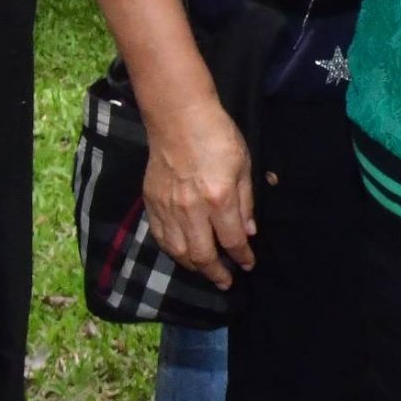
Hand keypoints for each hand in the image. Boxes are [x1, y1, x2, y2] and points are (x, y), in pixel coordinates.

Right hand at [141, 96, 254, 291]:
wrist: (178, 119)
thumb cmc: (218, 136)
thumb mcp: (244, 165)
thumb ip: (246, 203)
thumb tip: (249, 232)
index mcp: (219, 198)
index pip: (232, 241)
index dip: (242, 257)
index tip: (248, 264)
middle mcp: (192, 210)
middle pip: (203, 255)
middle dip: (217, 273)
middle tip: (226, 281)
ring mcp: (168, 208)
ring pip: (179, 252)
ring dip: (194, 267)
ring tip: (206, 270)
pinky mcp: (152, 203)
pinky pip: (161, 238)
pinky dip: (173, 251)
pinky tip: (183, 253)